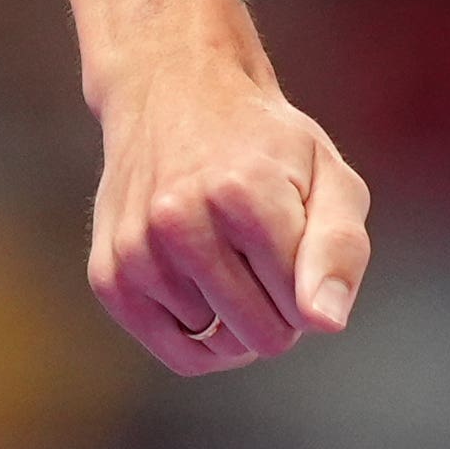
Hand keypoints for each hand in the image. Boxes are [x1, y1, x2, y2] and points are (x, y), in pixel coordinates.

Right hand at [89, 60, 372, 374]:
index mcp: (243, 194)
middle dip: (278, 308)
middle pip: (263, 337)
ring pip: (221, 348)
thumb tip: (323, 323)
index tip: (295, 237)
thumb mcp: (327, 175)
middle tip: (263, 251)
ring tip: (224, 251)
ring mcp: (137, 252)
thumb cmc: (264, 145)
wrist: (172, 94)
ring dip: (233, 315)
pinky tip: (201, 285)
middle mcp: (179, 223)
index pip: (303, 307)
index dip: (311, 283)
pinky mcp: (109, 277)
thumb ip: (339, 248)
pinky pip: (179, 354)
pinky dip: (201, 334)